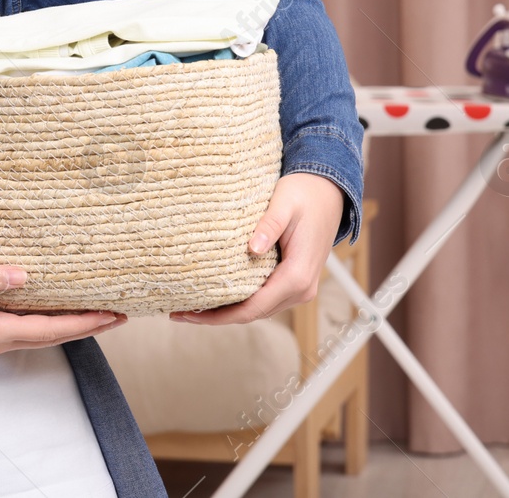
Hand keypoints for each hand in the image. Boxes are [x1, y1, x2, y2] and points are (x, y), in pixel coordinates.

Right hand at [0, 252, 127, 355]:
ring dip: (76, 327)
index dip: (79, 322)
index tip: (107, 314)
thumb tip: (22, 276)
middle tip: (119, 316)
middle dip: (88, 328)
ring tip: (105, 316)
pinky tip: (71, 313)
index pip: (46, 329)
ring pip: (46, 336)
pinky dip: (58, 324)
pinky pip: (35, 330)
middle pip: (53, 338)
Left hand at [169, 172, 344, 325]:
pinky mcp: (294, 282)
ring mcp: (300, 288)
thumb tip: (252, 249)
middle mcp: (301, 289)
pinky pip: (264, 299)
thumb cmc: (306, 194)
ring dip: (227, 311)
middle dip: (216, 317)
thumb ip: (268, 226)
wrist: (329, 192)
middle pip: (253, 314)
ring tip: (191, 306)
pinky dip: (240, 300)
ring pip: (258, 309)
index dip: (219, 315)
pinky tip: (217, 294)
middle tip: (179, 312)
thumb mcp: (284, 204)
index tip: (188, 313)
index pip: (253, 307)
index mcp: (298, 276)